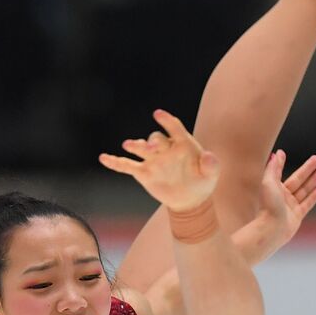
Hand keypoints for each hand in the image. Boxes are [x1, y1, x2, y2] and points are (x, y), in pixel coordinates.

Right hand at [100, 109, 219, 211]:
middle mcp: (166, 149)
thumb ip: (211, 165)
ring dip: (135, 146)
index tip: (158, 114)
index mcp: (183, 144)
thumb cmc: (202, 182)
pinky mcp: (143, 172)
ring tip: (129, 145)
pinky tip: (103, 158)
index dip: (167, 121)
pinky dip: (115, 162)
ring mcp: (153, 160)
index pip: (175, 129)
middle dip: (153, 142)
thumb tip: (208, 156)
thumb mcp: (211, 175)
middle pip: (156, 139)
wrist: (190, 200)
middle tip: (151, 148)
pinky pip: (127, 166)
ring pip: (141, 149)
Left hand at [250, 150, 315, 260]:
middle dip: (307, 169)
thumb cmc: (268, 206)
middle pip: (297, 179)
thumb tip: (277, 153)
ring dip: (313, 180)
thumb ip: (273, 168)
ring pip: (304, 190)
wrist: (272, 229)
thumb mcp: (268, 182)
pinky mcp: (296, 216)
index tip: (283, 153)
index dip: (282, 162)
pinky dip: (312, 197)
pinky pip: (306, 204)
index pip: (280, 171)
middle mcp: (281, 196)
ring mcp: (289, 206)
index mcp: (273, 187)